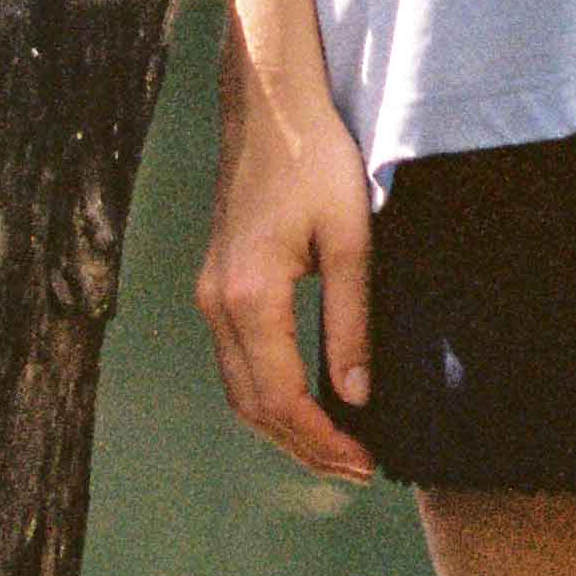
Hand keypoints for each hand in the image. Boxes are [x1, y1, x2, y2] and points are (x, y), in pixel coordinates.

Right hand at [201, 28, 377, 483]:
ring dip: (284, 426)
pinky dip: (270, 393)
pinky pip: (237, 360)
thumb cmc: (315, 160)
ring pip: (239, 388)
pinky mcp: (217, 284)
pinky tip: (308, 400)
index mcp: (250, 296)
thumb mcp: (351, 239)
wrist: (270, 106)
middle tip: (358, 469)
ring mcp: (210, 294)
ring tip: (338, 447)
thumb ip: (352, 321)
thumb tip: (357, 395)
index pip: (280, 398)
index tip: (365, 462)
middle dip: (304, 447)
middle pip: (252, 407)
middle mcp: (217, 303)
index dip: (322, 441)